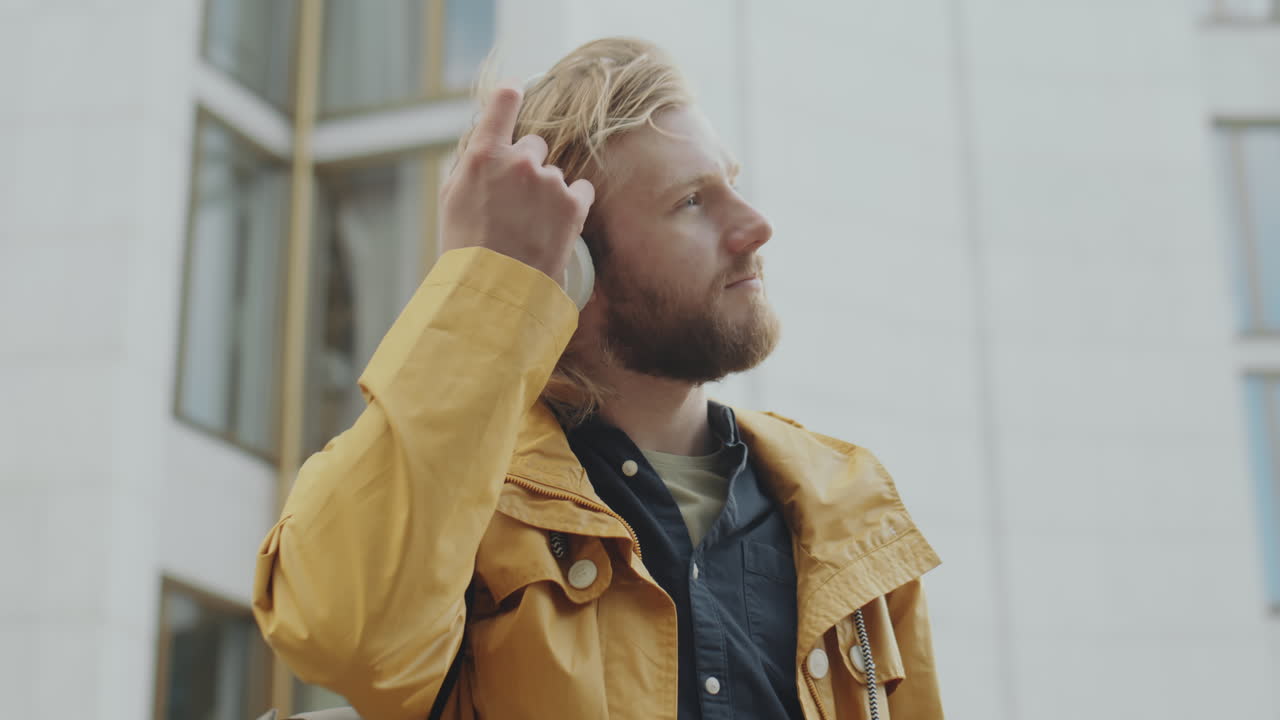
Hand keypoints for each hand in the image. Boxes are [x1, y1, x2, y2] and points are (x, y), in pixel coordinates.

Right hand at [439, 84, 594, 281]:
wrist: (495, 288)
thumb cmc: (467, 247)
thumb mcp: (452, 199)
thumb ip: (472, 166)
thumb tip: (487, 151)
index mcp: (483, 156)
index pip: (502, 104)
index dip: (509, 96)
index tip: (515, 91)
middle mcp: (519, 160)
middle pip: (534, 145)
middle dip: (528, 166)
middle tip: (518, 201)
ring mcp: (549, 180)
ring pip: (556, 173)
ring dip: (548, 191)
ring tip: (533, 225)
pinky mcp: (573, 203)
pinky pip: (581, 190)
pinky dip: (573, 204)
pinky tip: (556, 226)